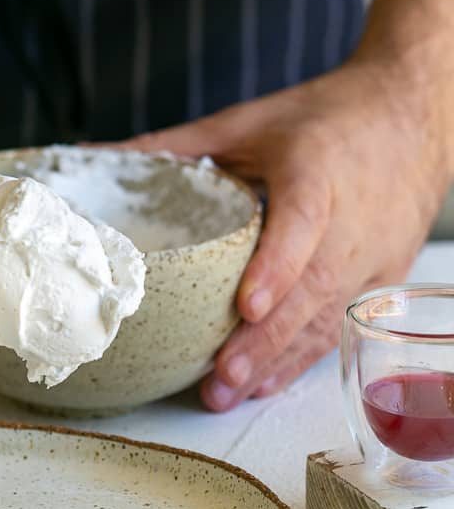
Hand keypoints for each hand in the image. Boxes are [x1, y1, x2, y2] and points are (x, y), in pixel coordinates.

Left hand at [121, 58, 452, 409]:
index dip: (277, 267)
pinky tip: (266, 382)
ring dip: (280, 361)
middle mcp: (354, 220)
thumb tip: (91, 155)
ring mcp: (374, 255)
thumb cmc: (325, 118)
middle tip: (221, 379)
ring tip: (232, 393)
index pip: (302, 225)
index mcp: (318, 172)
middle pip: (312, 290)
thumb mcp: (247, 122)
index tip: (247, 305)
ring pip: (327, 317)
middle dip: (265, 340)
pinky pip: (340, 324)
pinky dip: (303, 357)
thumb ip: (172, 146)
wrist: (416, 116)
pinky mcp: (383, 276)